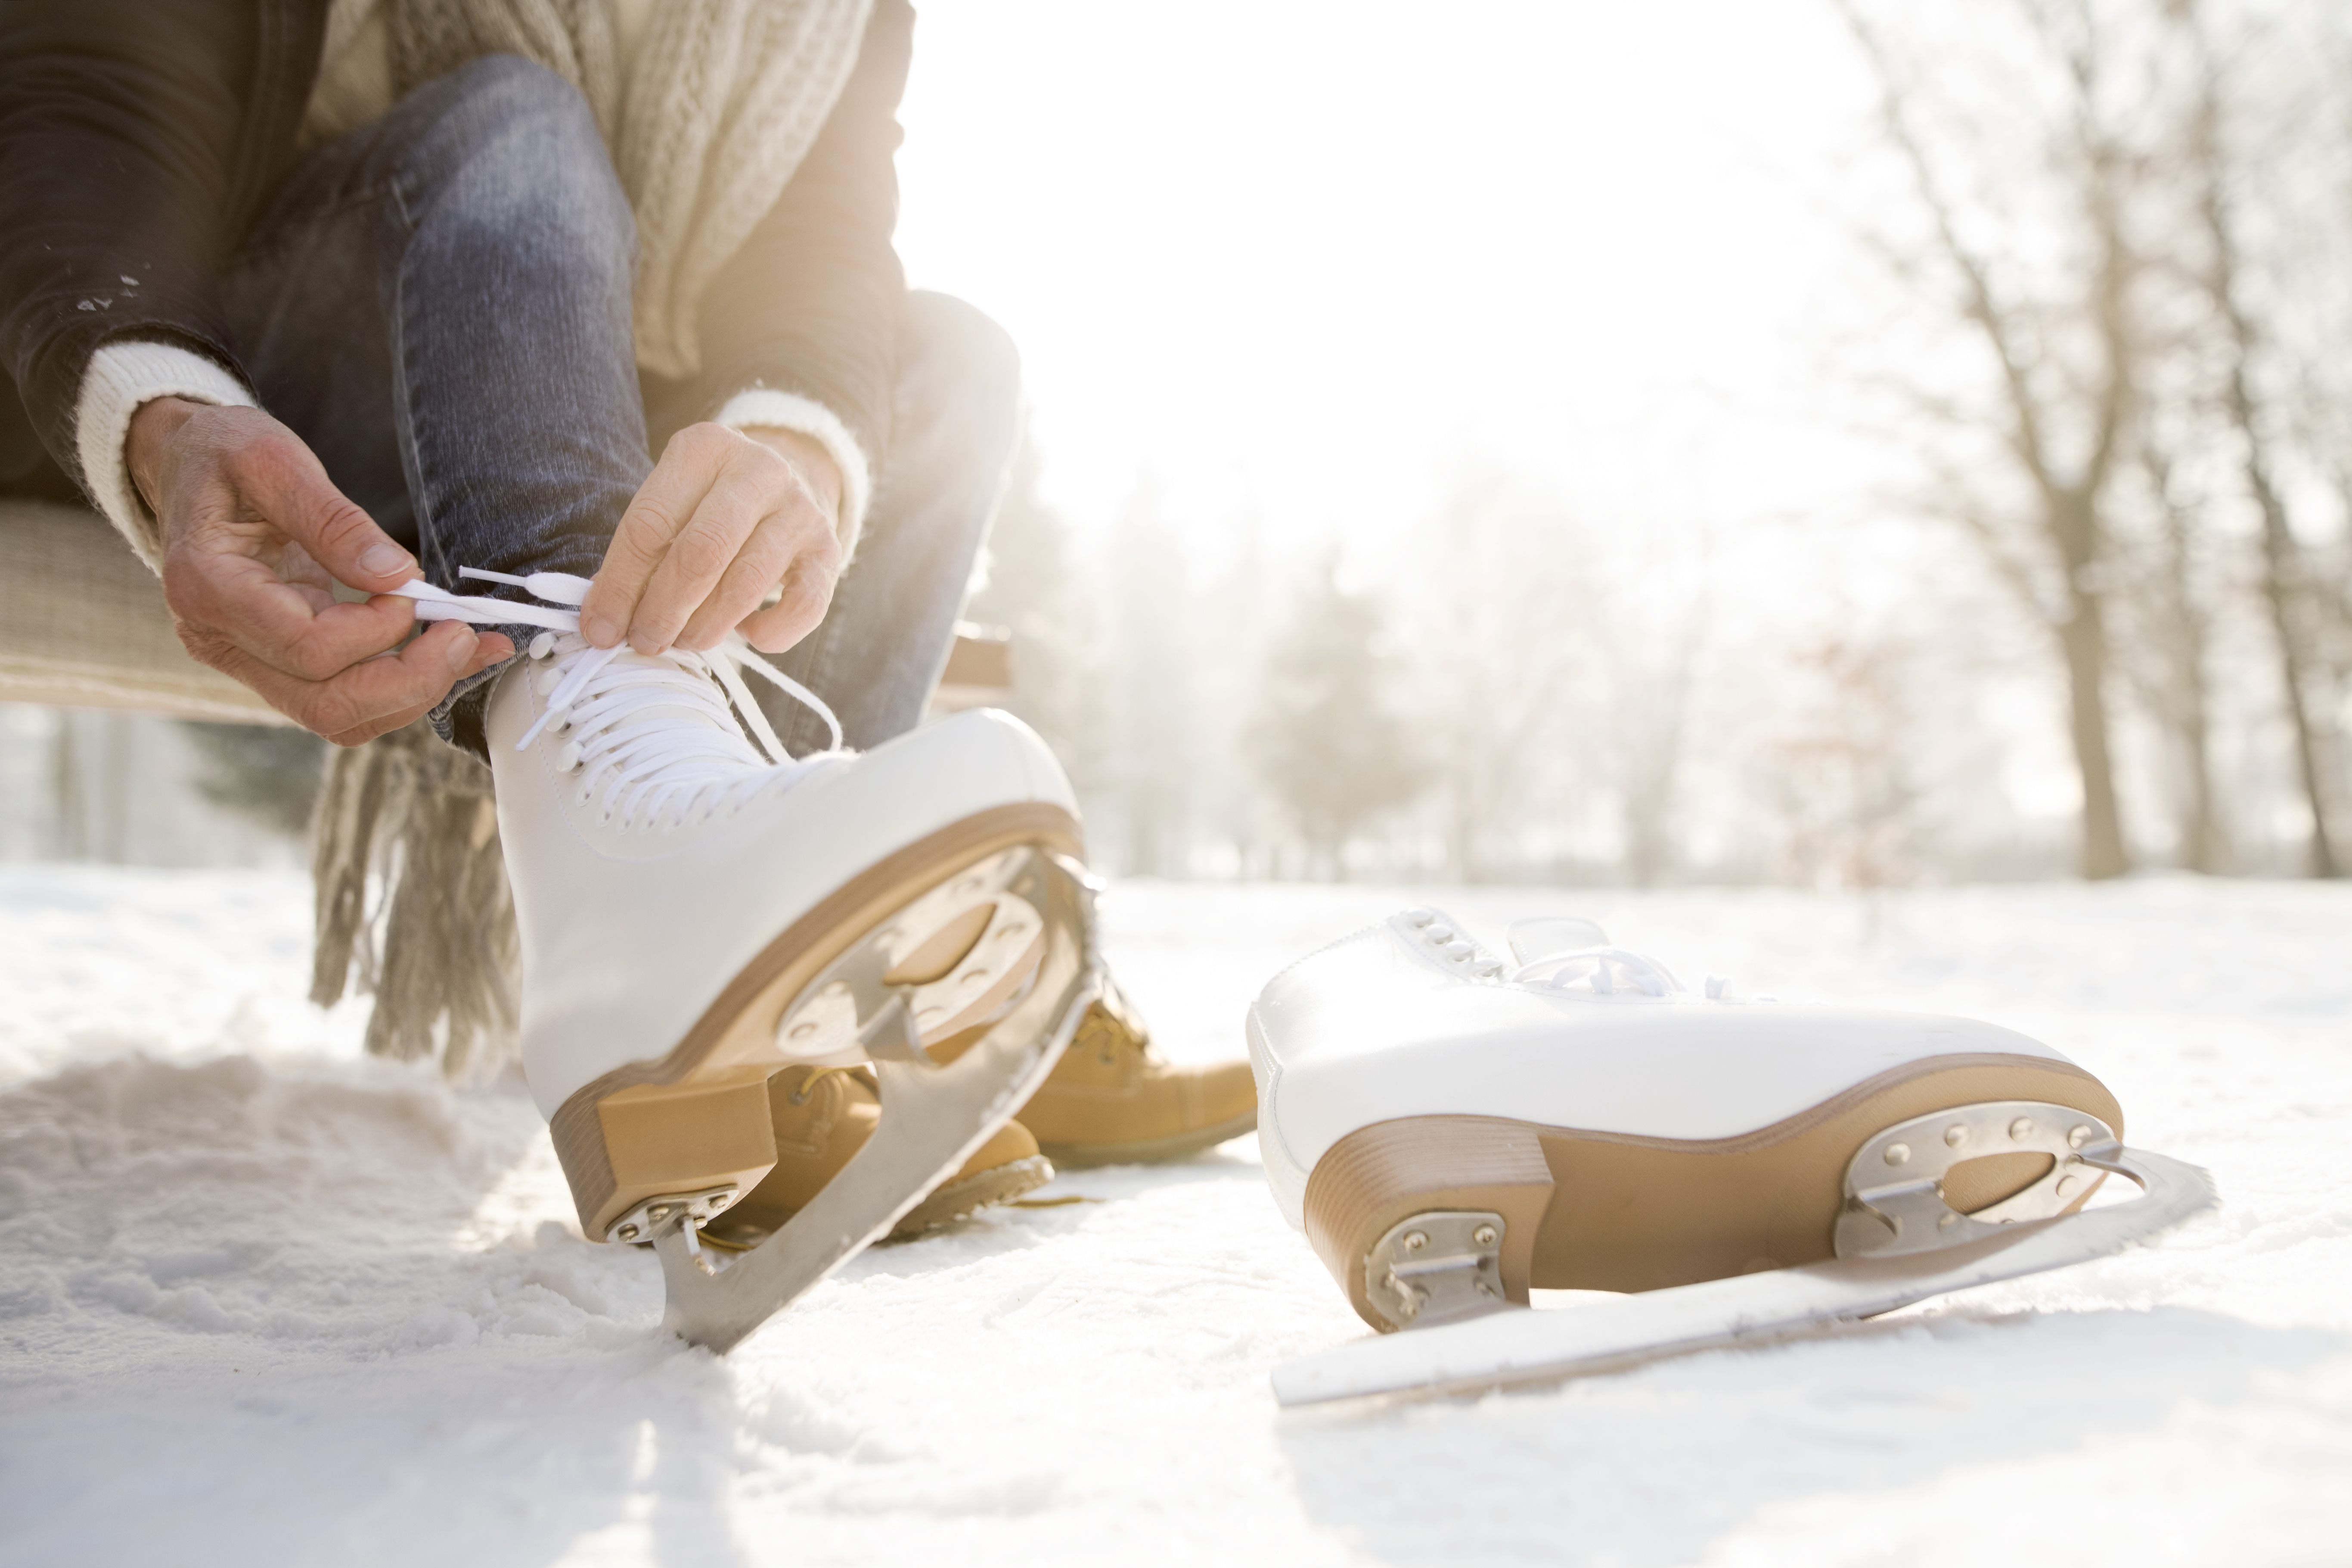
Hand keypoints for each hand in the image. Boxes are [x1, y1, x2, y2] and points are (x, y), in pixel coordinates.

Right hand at [129, 397, 512, 745]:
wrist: (190, 466)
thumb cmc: (224, 456)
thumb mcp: (273, 460)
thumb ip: (332, 520)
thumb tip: (395, 573)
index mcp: (207, 588)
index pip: (307, 646)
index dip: (376, 629)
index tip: (413, 589)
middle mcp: (219, 639)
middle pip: (326, 702)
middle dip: (409, 679)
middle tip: (463, 635)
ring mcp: (247, 659)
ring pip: (339, 715)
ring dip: (414, 691)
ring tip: (470, 645)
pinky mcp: (279, 662)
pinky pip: (346, 695)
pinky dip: (403, 683)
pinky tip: (447, 652)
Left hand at [578, 421, 842, 656]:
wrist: (789, 480)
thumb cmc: (710, 503)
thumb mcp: (671, 504)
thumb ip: (640, 553)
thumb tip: (604, 621)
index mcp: (704, 448)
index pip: (650, 525)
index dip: (619, 585)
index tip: (599, 628)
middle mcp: (758, 470)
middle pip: (701, 553)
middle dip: (663, 609)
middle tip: (644, 642)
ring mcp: (800, 510)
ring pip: (747, 584)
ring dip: (707, 627)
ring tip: (685, 643)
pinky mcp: (828, 549)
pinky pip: (802, 606)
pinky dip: (770, 633)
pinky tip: (748, 634)